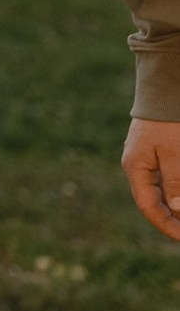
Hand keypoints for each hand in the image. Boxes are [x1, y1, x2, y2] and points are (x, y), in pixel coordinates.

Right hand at [121, 118, 179, 241]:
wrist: (168, 84)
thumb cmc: (170, 119)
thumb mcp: (175, 153)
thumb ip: (175, 183)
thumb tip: (176, 211)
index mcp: (135, 167)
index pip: (149, 207)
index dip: (167, 226)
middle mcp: (139, 164)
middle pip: (156, 200)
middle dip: (174, 217)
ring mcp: (149, 156)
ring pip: (163, 189)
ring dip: (176, 202)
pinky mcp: (161, 149)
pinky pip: (169, 176)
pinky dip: (176, 188)